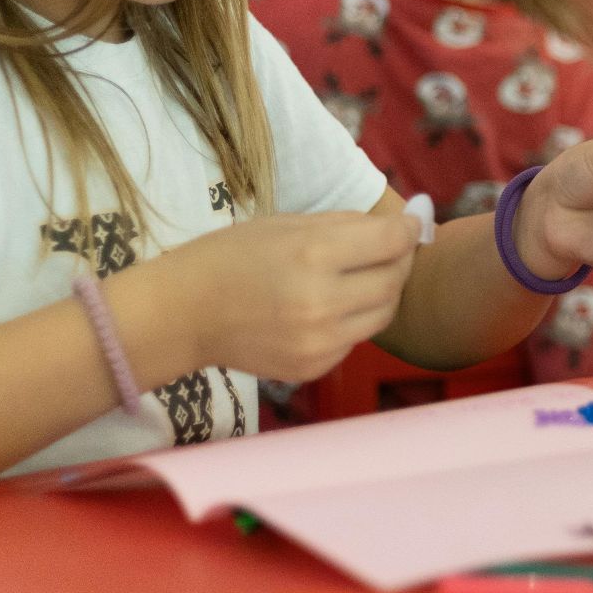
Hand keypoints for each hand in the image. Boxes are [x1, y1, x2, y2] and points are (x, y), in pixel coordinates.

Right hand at [150, 211, 420, 381]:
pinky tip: (325, 307)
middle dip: (398, 261)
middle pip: (394, 280)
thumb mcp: (287, 224)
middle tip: (388, 249)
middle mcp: (321, 303)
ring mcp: (319, 342)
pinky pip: (355, 339)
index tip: (411, 224)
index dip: (409, 230)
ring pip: (382, 314)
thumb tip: (403, 225)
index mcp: (312, 255)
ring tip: (356, 276)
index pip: (392, 242)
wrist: (182, 315)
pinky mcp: (314, 368)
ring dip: (381, 292)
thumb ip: (347, 226)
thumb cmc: (230, 257)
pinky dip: (353, 320)